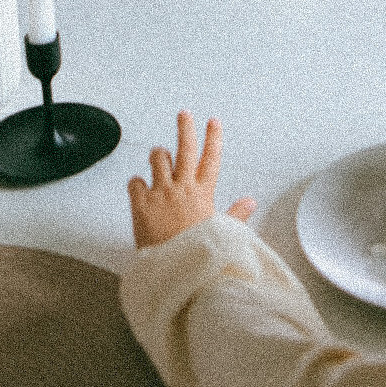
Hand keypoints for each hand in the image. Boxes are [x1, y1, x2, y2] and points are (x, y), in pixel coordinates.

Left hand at [128, 112, 256, 248]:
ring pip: (158, 158)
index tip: (213, 123)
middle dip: (185, 127)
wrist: (175, 272)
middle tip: (184, 115)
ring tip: (158, 156)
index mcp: (203, 193)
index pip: (211, 158)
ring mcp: (161, 193)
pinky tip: (139, 187)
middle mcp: (183, 188)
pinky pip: (135, 181)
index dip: (213, 137)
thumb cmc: (198, 255)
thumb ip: (236, 214)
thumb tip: (251, 202)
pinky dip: (136, 182)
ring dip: (158, 155)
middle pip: (185, 148)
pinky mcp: (141, 204)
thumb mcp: (223, 233)